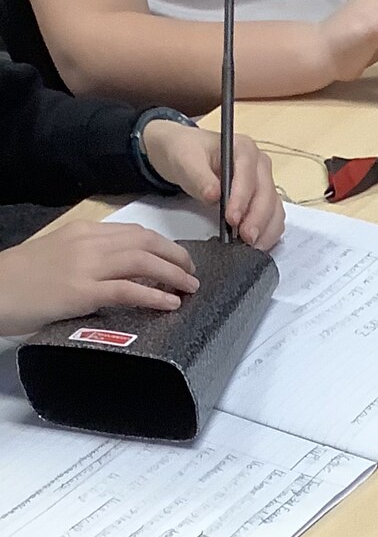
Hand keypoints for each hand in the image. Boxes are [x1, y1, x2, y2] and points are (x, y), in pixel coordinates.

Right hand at [0, 218, 199, 334]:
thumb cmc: (26, 279)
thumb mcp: (62, 257)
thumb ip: (92, 259)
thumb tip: (127, 273)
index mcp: (84, 232)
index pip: (134, 233)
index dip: (164, 245)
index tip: (180, 259)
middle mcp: (88, 243)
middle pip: (145, 243)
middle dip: (175, 257)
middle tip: (192, 274)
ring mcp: (85, 266)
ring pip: (142, 262)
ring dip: (173, 275)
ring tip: (190, 289)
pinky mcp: (82, 292)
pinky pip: (127, 290)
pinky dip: (154, 296)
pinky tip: (170, 304)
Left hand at [139, 122, 284, 248]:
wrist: (187, 158)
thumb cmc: (186, 153)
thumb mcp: (185, 160)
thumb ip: (199, 177)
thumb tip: (214, 196)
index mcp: (244, 148)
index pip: (249, 175)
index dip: (242, 198)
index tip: (231, 219)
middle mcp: (260, 165)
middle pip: (267, 194)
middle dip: (258, 218)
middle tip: (245, 238)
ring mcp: (265, 183)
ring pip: (274, 209)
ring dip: (266, 229)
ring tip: (252, 246)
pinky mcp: (264, 201)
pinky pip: (273, 219)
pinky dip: (267, 233)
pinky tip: (256, 245)